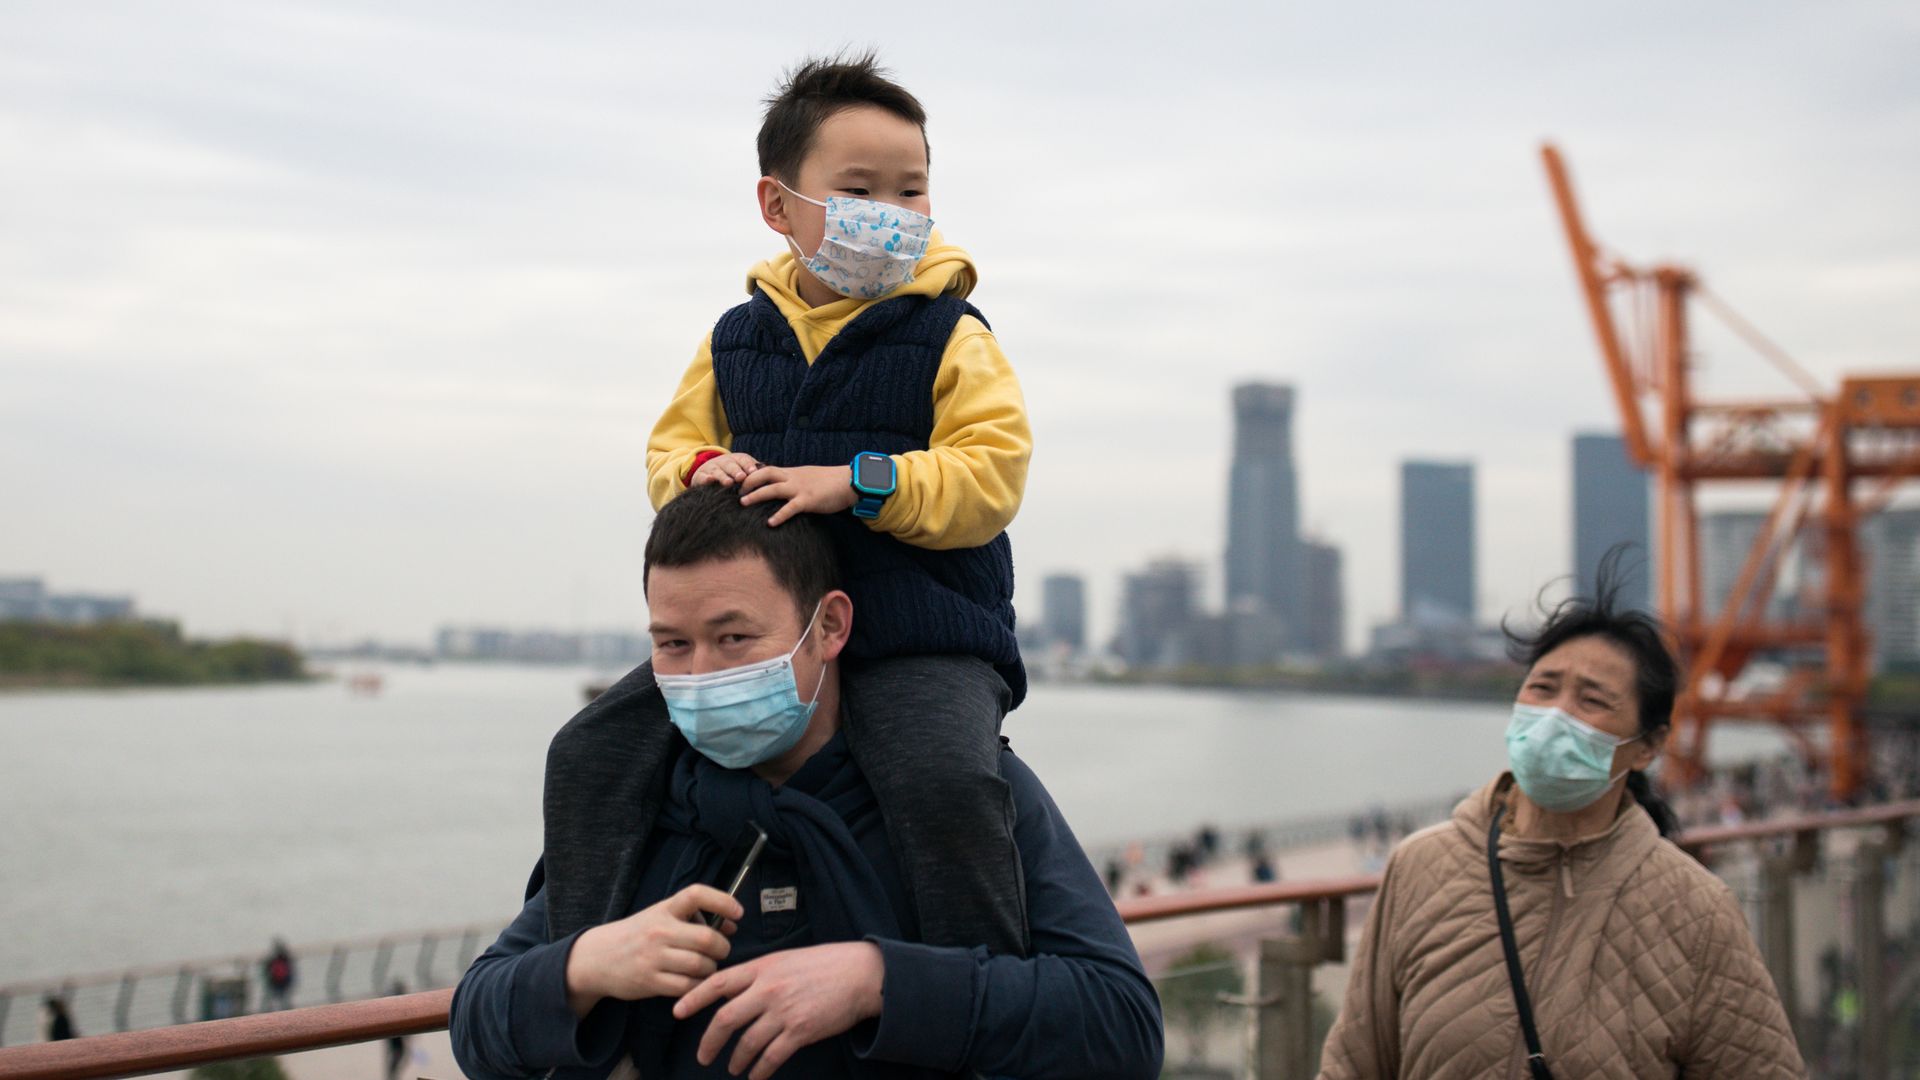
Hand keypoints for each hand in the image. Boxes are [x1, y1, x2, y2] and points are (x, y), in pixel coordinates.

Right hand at [564, 885, 741, 1015]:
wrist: (598, 958)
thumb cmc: (639, 935)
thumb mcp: (661, 917)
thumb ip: (694, 918)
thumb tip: (732, 924)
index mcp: (664, 909)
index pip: (696, 895)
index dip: (722, 901)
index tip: (738, 912)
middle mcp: (659, 930)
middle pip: (707, 938)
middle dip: (722, 947)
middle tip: (720, 950)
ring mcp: (654, 957)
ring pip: (701, 965)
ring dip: (711, 968)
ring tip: (706, 967)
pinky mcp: (650, 981)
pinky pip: (687, 986)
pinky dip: (697, 985)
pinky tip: (694, 981)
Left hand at [673, 941, 883, 1078]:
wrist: (860, 974)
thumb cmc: (825, 964)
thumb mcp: (786, 960)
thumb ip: (759, 975)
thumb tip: (733, 992)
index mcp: (763, 967)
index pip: (718, 982)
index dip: (694, 998)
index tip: (677, 1011)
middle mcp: (769, 989)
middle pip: (726, 1019)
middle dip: (709, 1041)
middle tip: (703, 1056)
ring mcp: (784, 1011)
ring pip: (747, 1042)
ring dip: (737, 1060)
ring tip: (734, 1068)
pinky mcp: (800, 1031)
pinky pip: (771, 1057)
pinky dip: (760, 1070)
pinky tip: (756, 1076)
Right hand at [691, 452, 761, 487]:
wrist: (707, 472)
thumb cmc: (732, 474)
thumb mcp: (743, 470)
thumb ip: (756, 474)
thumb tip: (773, 477)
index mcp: (737, 460)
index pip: (744, 460)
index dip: (748, 465)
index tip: (754, 472)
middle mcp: (724, 462)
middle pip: (731, 465)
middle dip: (736, 471)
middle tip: (742, 477)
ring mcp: (712, 468)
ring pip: (718, 471)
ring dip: (723, 476)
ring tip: (729, 483)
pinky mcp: (700, 476)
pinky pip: (703, 477)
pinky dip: (705, 479)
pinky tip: (709, 480)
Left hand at [738, 465, 856, 524]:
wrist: (849, 482)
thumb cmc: (830, 482)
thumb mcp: (808, 477)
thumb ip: (795, 481)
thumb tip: (783, 487)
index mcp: (792, 473)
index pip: (767, 469)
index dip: (752, 475)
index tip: (740, 483)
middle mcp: (793, 478)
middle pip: (764, 474)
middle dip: (748, 482)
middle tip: (737, 492)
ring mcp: (800, 488)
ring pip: (772, 489)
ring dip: (756, 496)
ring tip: (743, 503)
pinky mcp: (808, 500)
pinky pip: (790, 508)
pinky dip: (779, 515)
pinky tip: (770, 523)